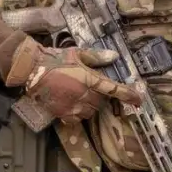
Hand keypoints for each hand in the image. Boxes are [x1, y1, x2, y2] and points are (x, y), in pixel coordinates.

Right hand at [5, 40, 142, 124]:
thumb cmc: (55, 59)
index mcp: (88, 78)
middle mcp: (82, 94)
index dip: (128, 95)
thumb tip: (114, 57)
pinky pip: (77, 119)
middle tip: (91, 87)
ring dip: (90, 106)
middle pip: (101, 102)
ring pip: (90, 112)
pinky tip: (72, 104)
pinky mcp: (62, 113)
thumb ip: (96, 57)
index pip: (113, 89)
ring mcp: (72, 105)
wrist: (31, 69)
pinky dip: (79, 113)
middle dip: (100, 97)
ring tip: (81, 95)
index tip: (139, 100)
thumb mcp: (76, 53)